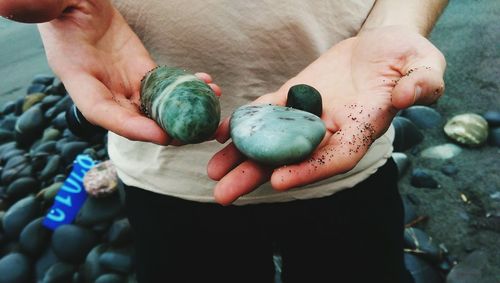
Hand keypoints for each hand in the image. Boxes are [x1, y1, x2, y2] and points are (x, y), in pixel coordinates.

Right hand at [37, 0, 219, 143]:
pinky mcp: (143, 72)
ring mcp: (125, 82)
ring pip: (155, 107)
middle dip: (166, 130)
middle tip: (195, 132)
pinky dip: (187, 90)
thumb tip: (10, 4)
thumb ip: (41, 7)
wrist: (79, 2)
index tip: (160, 134)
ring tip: (211, 108)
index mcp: (77, 77)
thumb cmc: (62, 4)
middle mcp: (103, 88)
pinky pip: (167, 87)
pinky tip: (208, 86)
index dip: (130, 127)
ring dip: (184, 112)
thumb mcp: (51, 3)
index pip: (101, 112)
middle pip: (135, 119)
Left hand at [208, 26, 445, 204]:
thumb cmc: (407, 56)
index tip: (279, 180)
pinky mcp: (294, 97)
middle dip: (258, 176)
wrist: (380, 45)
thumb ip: (422, 82)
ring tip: (213, 171)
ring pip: (274, 140)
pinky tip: (222, 132)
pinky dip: (246, 123)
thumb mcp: (424, 63)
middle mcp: (331, 129)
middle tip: (223, 195)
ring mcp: (309, 115)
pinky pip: (268, 112)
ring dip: (242, 156)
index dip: (309, 170)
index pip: (335, 157)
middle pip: (293, 158)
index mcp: (363, 127)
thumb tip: (405, 97)